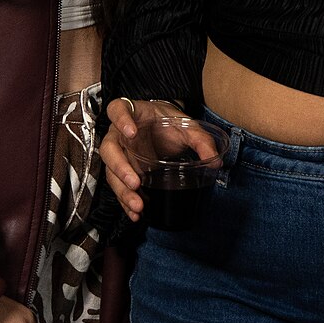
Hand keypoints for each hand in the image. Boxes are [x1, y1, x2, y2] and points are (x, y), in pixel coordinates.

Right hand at [96, 97, 217, 222]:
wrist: (163, 128)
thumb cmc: (169, 123)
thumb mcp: (187, 126)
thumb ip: (200, 140)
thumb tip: (215, 161)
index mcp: (133, 113)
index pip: (117, 109)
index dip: (121, 120)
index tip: (131, 133)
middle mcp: (119, 134)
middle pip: (108, 148)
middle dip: (120, 167)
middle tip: (135, 182)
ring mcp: (119, 153)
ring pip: (110, 172)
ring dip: (122, 190)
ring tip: (138, 205)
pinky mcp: (123, 171)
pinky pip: (118, 187)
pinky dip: (125, 201)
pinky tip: (136, 213)